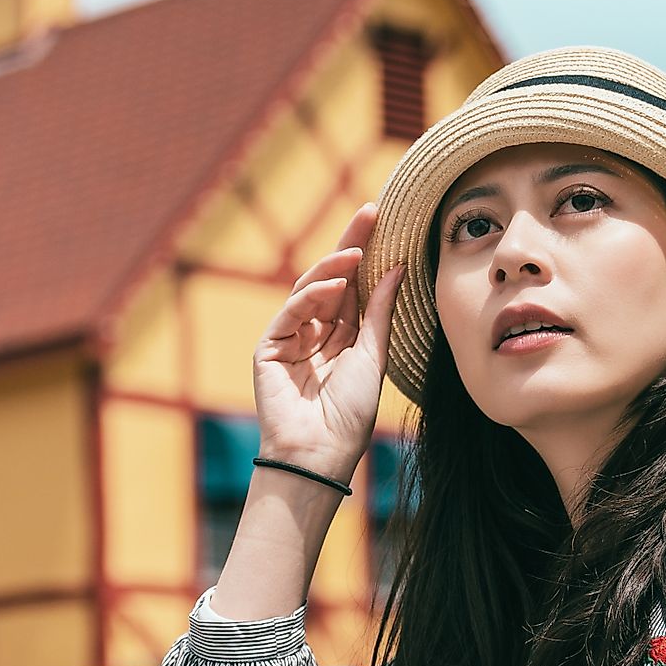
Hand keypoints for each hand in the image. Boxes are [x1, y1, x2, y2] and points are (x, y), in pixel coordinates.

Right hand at [253, 202, 401, 484]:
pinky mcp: (269, 349)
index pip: (353, 287)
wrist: (321, 452)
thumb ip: (378, 312)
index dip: (366, 254)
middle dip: (349, 246)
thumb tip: (396, 268)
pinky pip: (290, 312)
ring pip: (309, 290)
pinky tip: (332, 284)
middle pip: (331, 280)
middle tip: (369, 214)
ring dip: (332, 267)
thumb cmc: (351, 414)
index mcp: (342, 338)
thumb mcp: (372, 355)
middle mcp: (315, 334)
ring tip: (356, 252)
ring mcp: (290, 340)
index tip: (382, 220)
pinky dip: (310, 295)